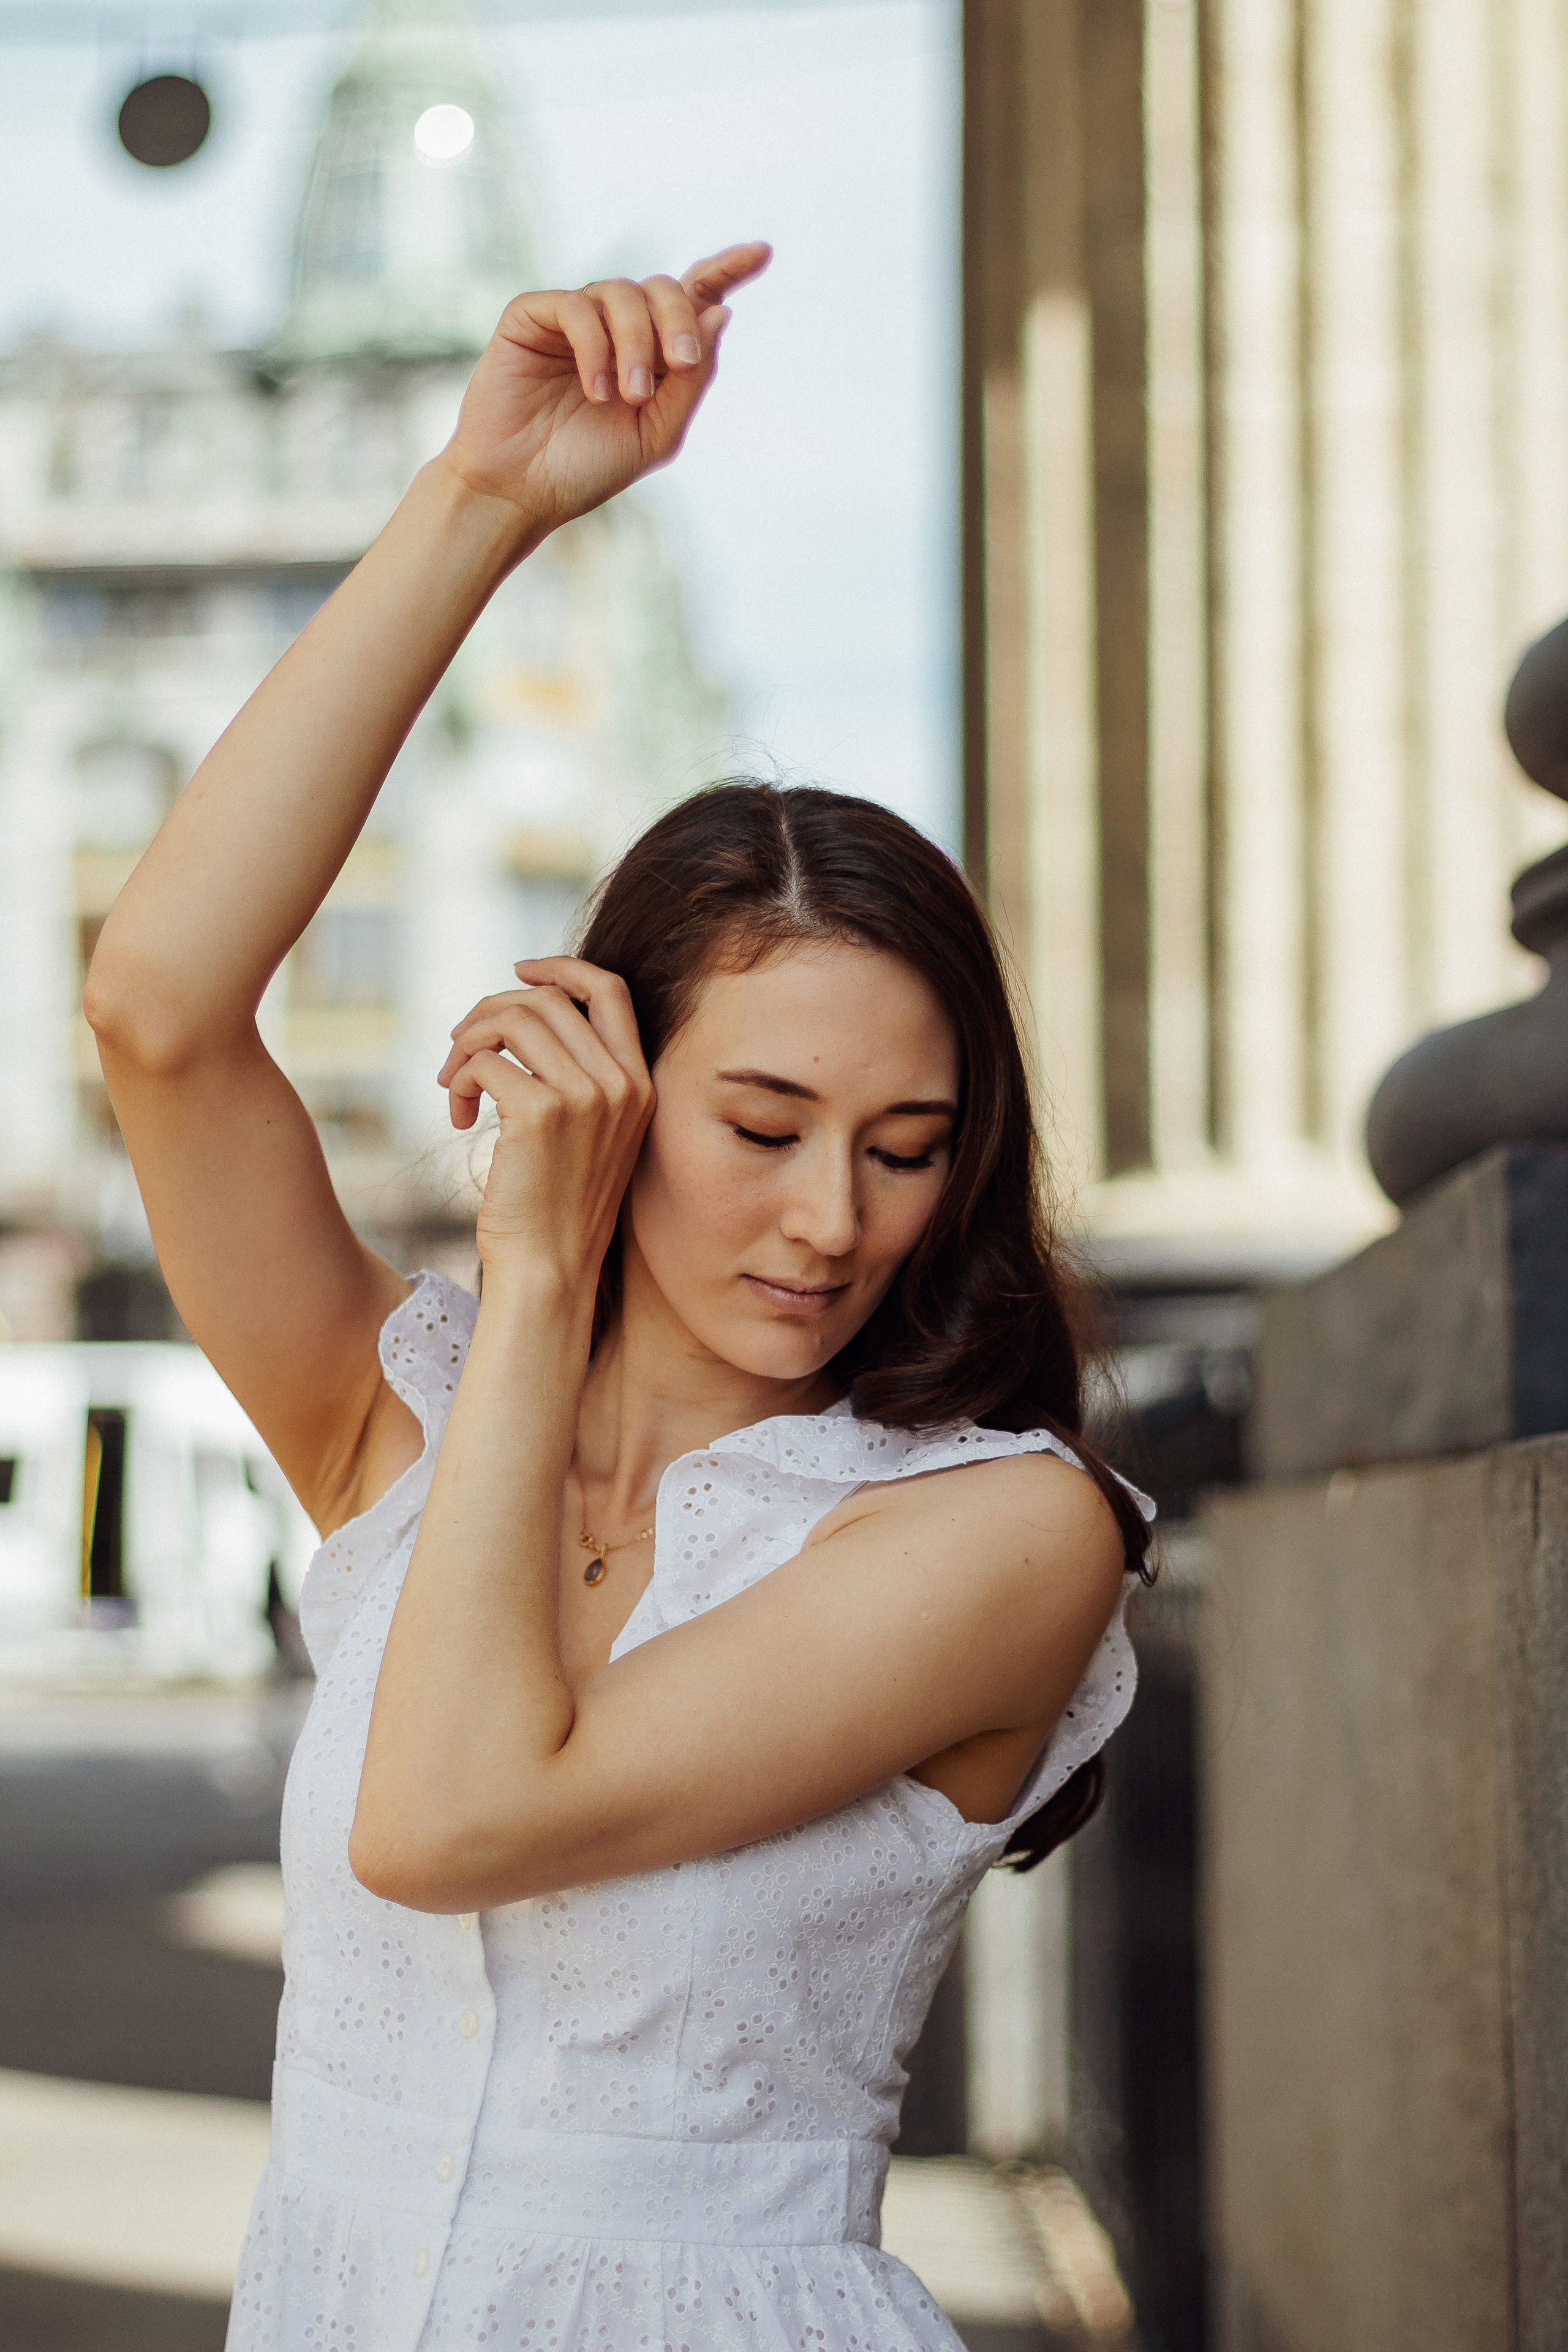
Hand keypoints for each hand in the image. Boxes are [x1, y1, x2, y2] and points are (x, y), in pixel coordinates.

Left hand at [437, 956, 654, 1287]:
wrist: (548, 1270)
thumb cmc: (556, 1208)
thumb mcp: (586, 1133)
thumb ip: (575, 1075)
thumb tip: (523, 1016)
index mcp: (639, 1084)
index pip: (610, 990)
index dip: (562, 968)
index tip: (521, 971)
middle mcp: (621, 1084)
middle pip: (546, 999)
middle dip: (490, 1012)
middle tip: (459, 1047)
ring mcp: (585, 1097)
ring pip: (511, 1020)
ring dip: (467, 1043)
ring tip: (452, 1082)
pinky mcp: (540, 1113)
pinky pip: (482, 1063)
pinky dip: (458, 1080)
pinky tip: (457, 1116)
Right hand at [440, 243, 771, 546]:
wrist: (521, 489)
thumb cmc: (586, 468)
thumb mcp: (658, 432)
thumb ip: (692, 380)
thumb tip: (722, 312)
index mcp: (651, 353)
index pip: (693, 297)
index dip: (725, 270)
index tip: (763, 253)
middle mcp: (615, 327)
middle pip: (663, 289)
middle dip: (679, 322)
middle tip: (680, 364)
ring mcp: (573, 318)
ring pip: (623, 294)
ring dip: (637, 344)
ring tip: (628, 396)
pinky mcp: (533, 316)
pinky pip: (577, 307)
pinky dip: (595, 346)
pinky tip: (597, 391)